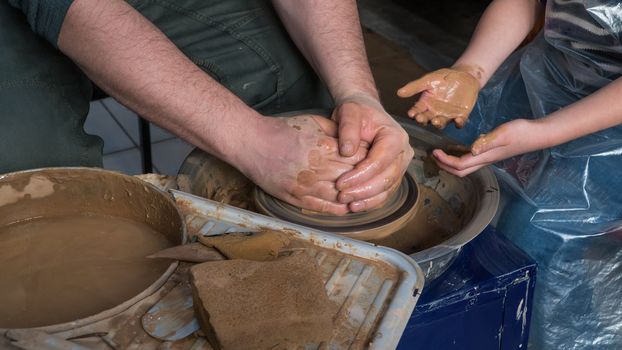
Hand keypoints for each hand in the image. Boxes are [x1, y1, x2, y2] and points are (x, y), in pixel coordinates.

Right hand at [236, 115, 367, 214]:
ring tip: (362, 196)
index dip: (368, 159)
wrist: (253, 143)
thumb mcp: (313, 121)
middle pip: (352, 177)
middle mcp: (317, 168)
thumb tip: (356, 140)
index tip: (372, 160)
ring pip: (340, 195)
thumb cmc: (283, 130)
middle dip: (364, 178)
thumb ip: (336, 130)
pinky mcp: (296, 197)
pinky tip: (346, 206)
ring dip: (353, 197)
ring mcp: (306, 185)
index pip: (358, 157)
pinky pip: (322, 207)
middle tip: (372, 179)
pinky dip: (337, 209)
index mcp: (324, 147)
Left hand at [331, 93, 413, 211]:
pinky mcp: (392, 175)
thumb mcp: (349, 111)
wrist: (362, 111)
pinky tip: (354, 205)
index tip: (340, 183)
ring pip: (387, 188)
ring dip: (366, 199)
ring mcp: (400, 165)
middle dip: (363, 190)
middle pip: (386, 178)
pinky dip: (370, 200)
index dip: (360, 175)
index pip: (380, 161)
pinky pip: (384, 192)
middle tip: (341, 195)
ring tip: (346, 203)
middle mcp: (403, 153)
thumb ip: (348, 128)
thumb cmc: (356, 110)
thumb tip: (347, 151)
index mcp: (395, 137)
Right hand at [397, 65, 481, 128]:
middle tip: (421, 118)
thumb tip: (399, 93)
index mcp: (426, 104)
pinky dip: (459, 123)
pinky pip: (459, 123)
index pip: (417, 111)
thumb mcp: (429, 79)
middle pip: (427, 119)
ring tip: (436, 121)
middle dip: (423, 120)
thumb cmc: (444, 78)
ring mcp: (447, 116)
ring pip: (440, 123)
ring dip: (438, 124)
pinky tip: (458, 121)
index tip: (411, 113)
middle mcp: (435, 112)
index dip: (414, 113)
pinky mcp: (461, 116)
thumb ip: (415, 87)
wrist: (465, 75)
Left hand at [432, 118, 545, 176]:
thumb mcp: (503, 134)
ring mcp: (489, 157)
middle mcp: (485, 160)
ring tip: (441, 154)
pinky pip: (472, 159)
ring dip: (451, 163)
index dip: (445, 160)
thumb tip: (472, 150)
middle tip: (433, 156)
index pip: (460, 164)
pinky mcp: (492, 152)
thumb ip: (487, 141)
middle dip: (444, 166)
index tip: (435, 152)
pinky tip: (458, 148)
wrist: (538, 134)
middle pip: (460, 171)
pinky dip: (460, 156)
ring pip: (466, 166)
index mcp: (485, 156)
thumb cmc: (521, 132)